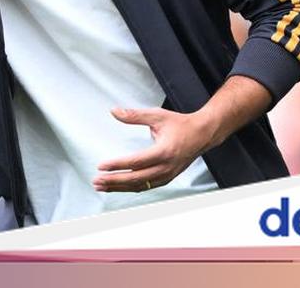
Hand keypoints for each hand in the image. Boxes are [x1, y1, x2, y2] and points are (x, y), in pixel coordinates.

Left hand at [92, 106, 214, 192]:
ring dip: (120, 187)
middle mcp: (166, 167)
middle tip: (96, 181)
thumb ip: (134, 115)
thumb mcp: (157, 115)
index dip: (117, 165)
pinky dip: (131, 188)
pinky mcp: (168, 178)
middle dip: (114, 181)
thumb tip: (114, 111)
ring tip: (102, 186)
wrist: (203, 134)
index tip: (101, 166)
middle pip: (136, 179)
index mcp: (164, 151)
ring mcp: (168, 175)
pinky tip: (118, 187)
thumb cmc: (181, 124)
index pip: (135, 162)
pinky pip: (147, 186)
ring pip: (140, 186)